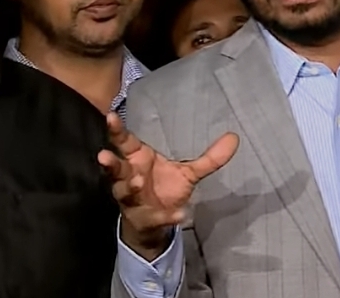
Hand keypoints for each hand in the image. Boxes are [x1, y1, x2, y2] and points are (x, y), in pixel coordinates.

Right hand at [98, 113, 238, 255]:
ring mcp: (132, 200)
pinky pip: (155, 218)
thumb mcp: (189, 173)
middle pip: (116, 168)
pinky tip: (180, 214)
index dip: (116, 130)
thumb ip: (209, 158)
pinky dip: (167, 216)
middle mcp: (128, 178)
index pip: (122, 142)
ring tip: (139, 182)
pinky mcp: (143, 220)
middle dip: (111, 163)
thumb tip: (234, 137)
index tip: (110, 116)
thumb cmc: (165, 189)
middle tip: (105, 156)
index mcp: (137, 160)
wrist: (156, 223)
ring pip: (125, 192)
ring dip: (131, 187)